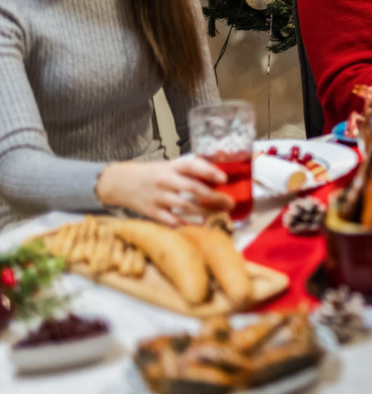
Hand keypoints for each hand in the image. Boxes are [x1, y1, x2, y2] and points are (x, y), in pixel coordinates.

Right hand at [96, 155, 232, 226]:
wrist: (120, 183)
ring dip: (205, 212)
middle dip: (214, 197)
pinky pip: (172, 221)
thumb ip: (188, 171)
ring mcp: (158, 197)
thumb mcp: (168, 166)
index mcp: (171, 166)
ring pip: (185, 206)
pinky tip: (200, 227)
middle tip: (230, 203)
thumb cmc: (151, 174)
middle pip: (192, 188)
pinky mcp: (152, 212)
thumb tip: (217, 178)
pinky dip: (187, 225)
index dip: (209, 171)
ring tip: (220, 215)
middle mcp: (165, 180)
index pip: (192, 166)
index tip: (224, 178)